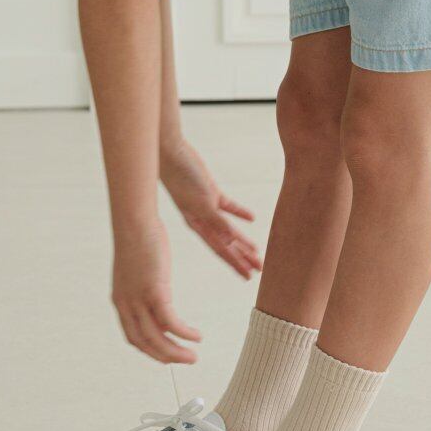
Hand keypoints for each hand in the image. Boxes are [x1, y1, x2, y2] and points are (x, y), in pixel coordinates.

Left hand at [111, 216, 202, 364]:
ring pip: (158, 338)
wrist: (134, 222)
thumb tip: (159, 301)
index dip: (151, 350)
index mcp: (121, 302)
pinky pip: (171, 322)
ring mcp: (139, 300)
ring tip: (194, 355)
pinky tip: (196, 336)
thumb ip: (146, 289)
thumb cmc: (139, 240)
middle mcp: (127, 305)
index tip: (167, 355)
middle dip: (166, 356)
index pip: (133, 337)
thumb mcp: (139, 270)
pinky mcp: (154, 291)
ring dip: (177, 352)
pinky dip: (184, 333)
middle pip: (146, 343)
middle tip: (186, 361)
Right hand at [159, 136, 264, 278]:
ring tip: (256, 252)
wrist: (172, 154)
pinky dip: (239, 214)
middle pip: (227, 244)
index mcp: (199, 225)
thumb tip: (231, 242)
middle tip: (259, 270)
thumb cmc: (183, 178)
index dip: (235, 263)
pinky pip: (228, 207)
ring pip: (229, 229)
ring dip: (243, 240)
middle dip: (242, 258)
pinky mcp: (211, 192)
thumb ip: (217, 221)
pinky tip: (251, 219)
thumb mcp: (202, 202)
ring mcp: (207, 207)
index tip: (248, 276)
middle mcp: (203, 220)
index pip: (221, 249)